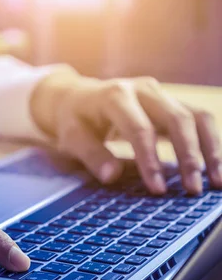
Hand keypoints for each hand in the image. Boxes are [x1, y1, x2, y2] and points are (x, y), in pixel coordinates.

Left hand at [30, 72, 221, 194]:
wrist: (78, 97)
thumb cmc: (74, 120)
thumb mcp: (71, 137)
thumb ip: (91, 155)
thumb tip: (112, 176)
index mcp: (114, 96)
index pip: (140, 129)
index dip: (150, 161)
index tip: (157, 189)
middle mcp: (142, 89)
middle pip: (177, 119)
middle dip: (188, 156)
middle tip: (192, 190)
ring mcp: (160, 94)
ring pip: (196, 117)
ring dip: (209, 150)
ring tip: (215, 183)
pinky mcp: (171, 102)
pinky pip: (200, 120)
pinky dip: (211, 144)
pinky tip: (214, 169)